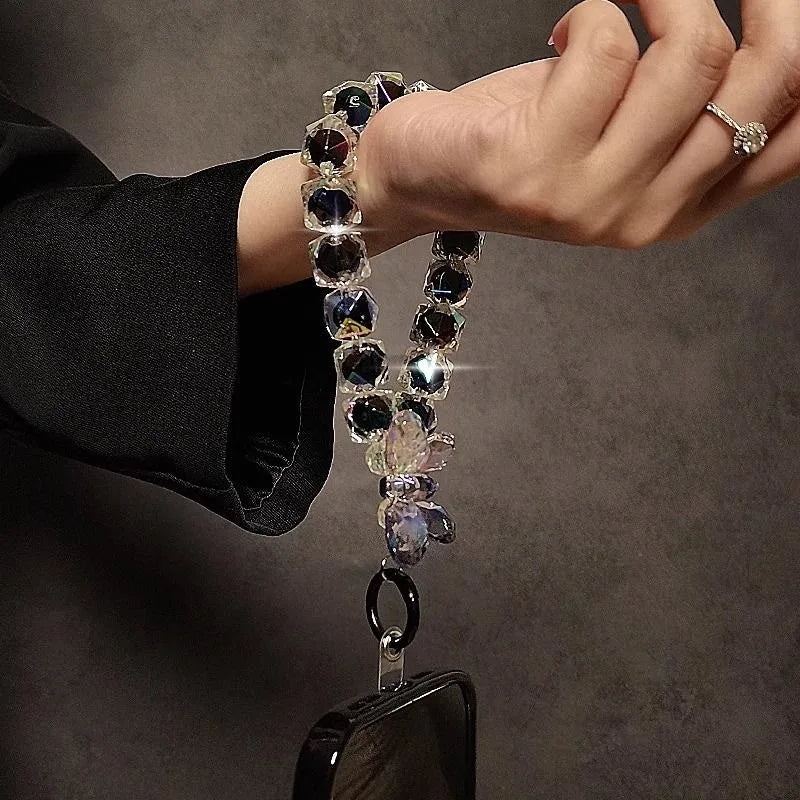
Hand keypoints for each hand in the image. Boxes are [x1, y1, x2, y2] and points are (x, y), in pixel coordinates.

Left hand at [355, 0, 799, 247]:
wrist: (422, 176)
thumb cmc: (528, 137)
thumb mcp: (624, 129)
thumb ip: (692, 107)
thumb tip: (783, 36)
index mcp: (683, 209)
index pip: (794, 140)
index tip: (790, 8)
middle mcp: (647, 216)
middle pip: (763, 82)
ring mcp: (590, 202)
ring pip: (691, 55)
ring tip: (617, 1)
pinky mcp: (533, 170)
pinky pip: (604, 46)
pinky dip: (588, 11)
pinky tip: (559, 38)